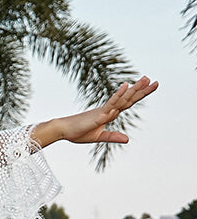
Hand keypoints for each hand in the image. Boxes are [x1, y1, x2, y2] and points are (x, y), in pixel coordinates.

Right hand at [31, 77, 158, 147]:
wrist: (63, 130)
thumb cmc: (78, 132)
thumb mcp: (99, 137)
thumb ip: (113, 136)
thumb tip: (128, 139)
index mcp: (110, 113)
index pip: (129, 102)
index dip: (140, 95)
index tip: (151, 86)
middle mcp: (109, 109)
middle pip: (129, 98)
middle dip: (142, 90)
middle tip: (155, 81)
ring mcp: (104, 110)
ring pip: (122, 98)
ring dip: (134, 89)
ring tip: (146, 79)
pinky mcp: (98, 114)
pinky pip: (110, 103)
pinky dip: (118, 95)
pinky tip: (126, 86)